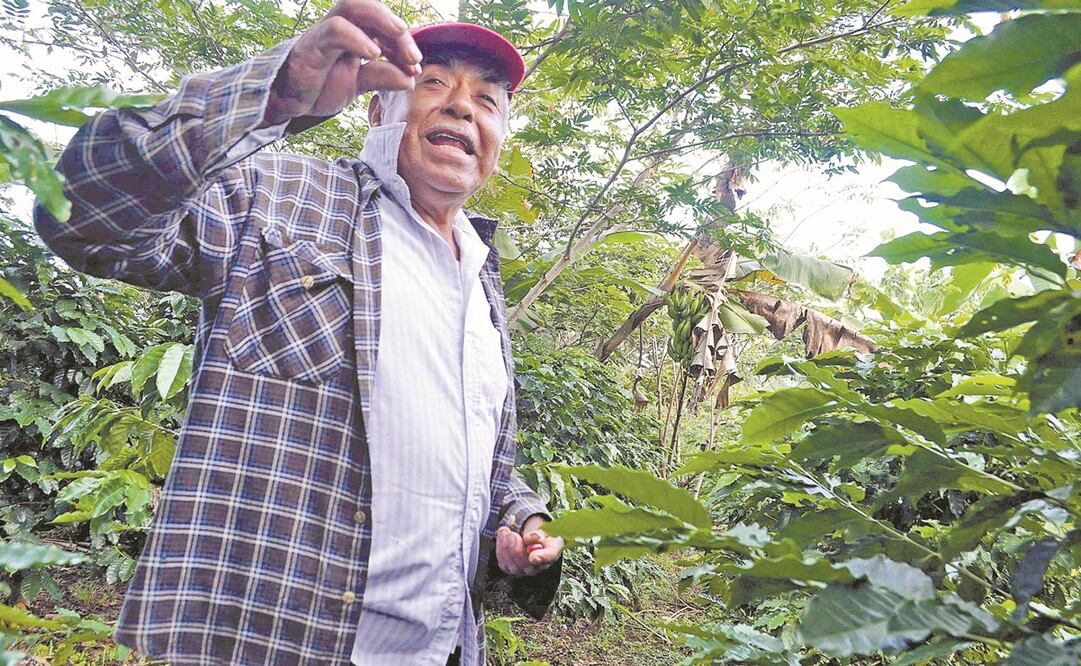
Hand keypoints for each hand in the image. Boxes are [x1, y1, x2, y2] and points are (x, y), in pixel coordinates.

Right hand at [263, 0, 421, 125]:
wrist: (287, 101)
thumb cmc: (320, 85)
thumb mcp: (358, 84)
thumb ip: (382, 78)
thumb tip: (410, 80)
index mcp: (355, 33)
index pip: (384, 25)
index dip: (404, 42)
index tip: (415, 67)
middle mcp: (342, 26)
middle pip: (372, 8)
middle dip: (397, 29)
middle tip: (413, 57)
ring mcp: (326, 32)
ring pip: (353, 5)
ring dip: (382, 20)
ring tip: (400, 42)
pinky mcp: (312, 44)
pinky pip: (335, 29)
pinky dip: (357, 38)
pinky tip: (373, 53)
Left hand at [496, 516, 563, 576]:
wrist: (529, 534)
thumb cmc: (538, 532)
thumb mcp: (542, 526)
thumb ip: (539, 532)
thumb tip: (535, 538)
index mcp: (552, 550)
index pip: (550, 557)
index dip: (543, 557)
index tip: (534, 556)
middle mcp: (540, 565)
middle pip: (527, 564)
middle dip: (517, 549)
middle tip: (511, 534)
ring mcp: (525, 570)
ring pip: (513, 566)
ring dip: (506, 546)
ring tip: (504, 531)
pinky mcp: (511, 569)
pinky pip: (504, 563)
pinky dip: (500, 548)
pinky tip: (502, 537)